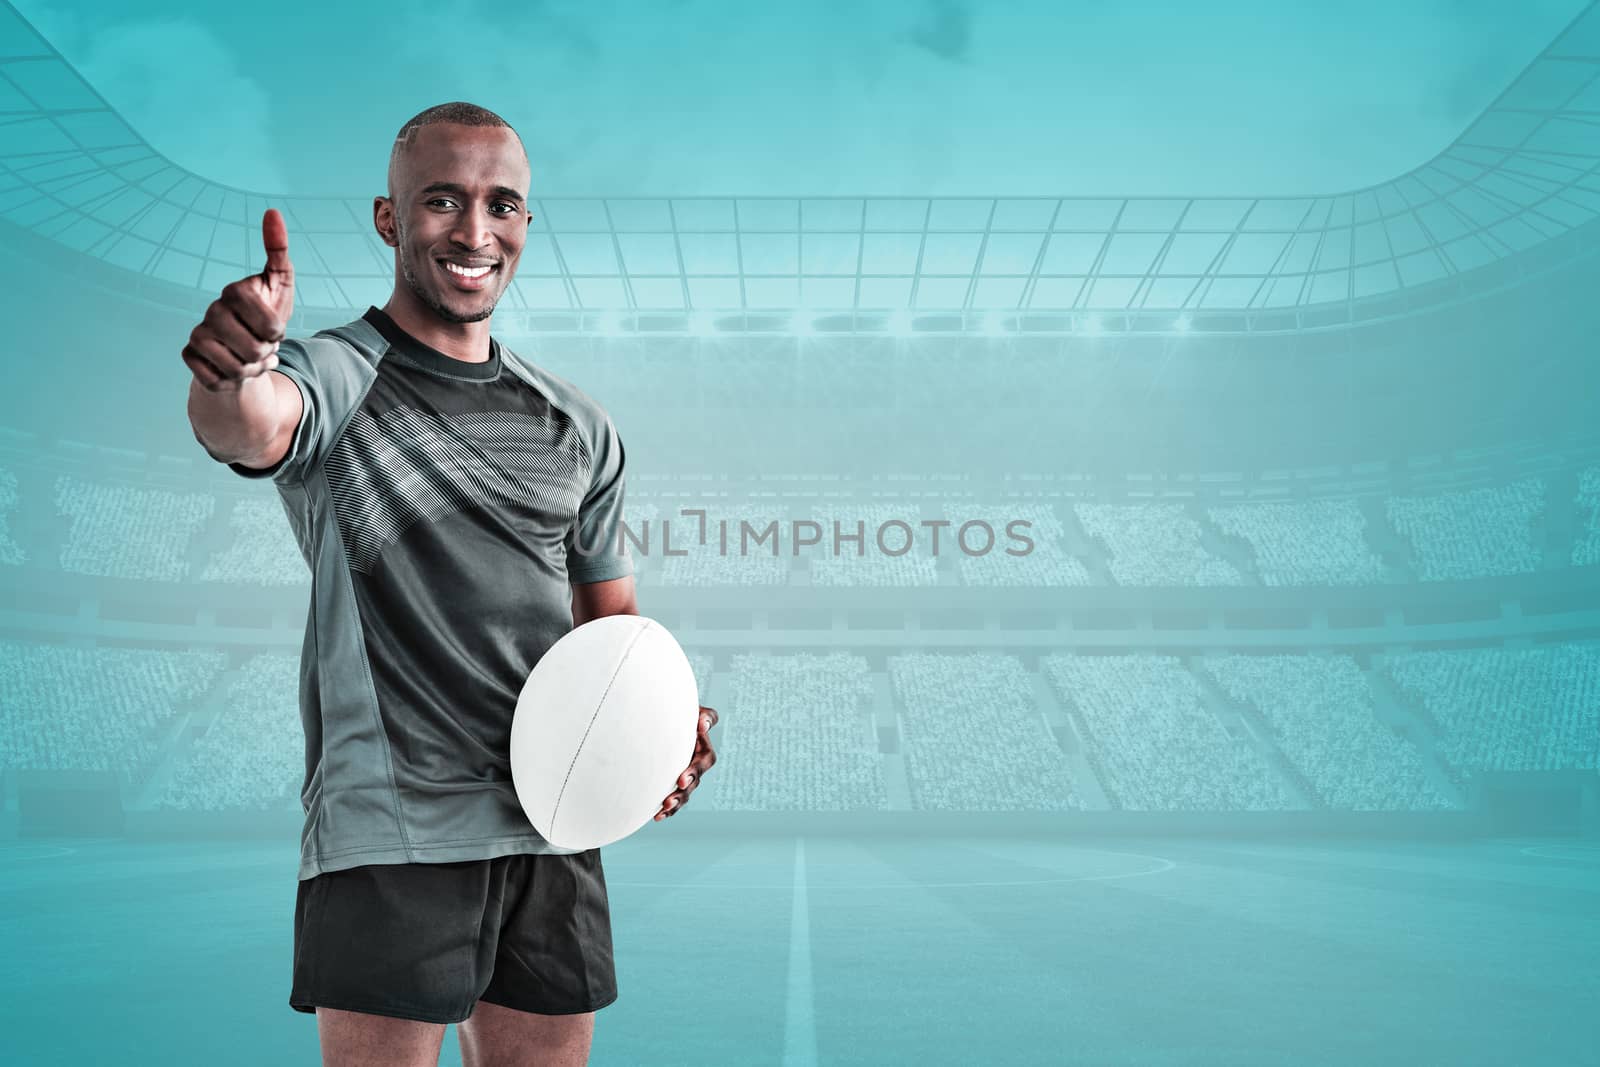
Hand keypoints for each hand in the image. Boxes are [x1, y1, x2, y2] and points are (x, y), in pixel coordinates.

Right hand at [182, 208, 296, 390]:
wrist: (249, 350)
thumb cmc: (268, 313)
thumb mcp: (281, 284)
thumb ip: (278, 250)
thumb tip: (272, 211)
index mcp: (234, 292)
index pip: (266, 322)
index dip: (277, 331)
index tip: (276, 328)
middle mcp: (211, 310)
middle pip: (252, 349)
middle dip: (267, 354)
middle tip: (265, 347)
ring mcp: (198, 334)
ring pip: (236, 367)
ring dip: (252, 370)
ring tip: (253, 359)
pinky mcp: (190, 357)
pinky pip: (216, 380)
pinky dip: (232, 382)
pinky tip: (233, 370)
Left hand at [654, 705, 717, 820]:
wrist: (659, 718)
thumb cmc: (678, 710)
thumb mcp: (691, 709)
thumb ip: (703, 715)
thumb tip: (702, 724)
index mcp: (701, 747)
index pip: (705, 759)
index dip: (696, 769)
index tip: (681, 776)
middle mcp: (695, 763)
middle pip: (695, 780)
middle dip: (686, 788)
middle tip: (674, 793)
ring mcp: (684, 774)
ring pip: (685, 793)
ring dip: (677, 802)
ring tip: (665, 807)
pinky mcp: (672, 782)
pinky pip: (673, 799)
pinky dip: (667, 810)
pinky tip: (657, 817)